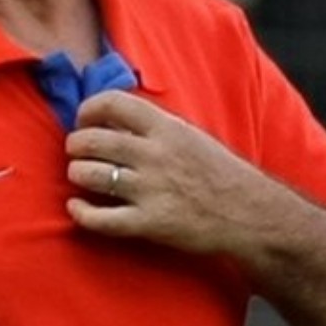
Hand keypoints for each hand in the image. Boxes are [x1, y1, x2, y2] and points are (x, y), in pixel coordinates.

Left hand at [66, 91, 273, 255]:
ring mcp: (151, 189)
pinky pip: (101, 219)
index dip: (87, 110)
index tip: (83, 120)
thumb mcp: (188, 134)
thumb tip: (108, 116)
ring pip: (90, 175)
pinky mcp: (150, 223)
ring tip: (80, 175)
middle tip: (76, 151)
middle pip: (92, 140)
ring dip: (77, 174)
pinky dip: (81, 212)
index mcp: (165, 127)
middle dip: (75, 144)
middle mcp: (155, 154)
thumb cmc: (216, 171)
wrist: (250, 214)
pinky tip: (76, 207)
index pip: (111, 103)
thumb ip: (151, 125)